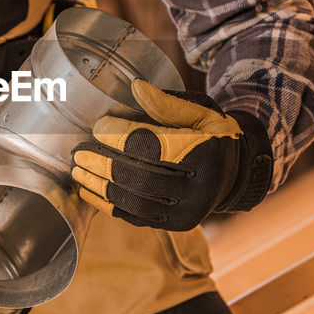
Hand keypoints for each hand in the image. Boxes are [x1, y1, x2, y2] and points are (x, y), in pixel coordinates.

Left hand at [71, 80, 272, 231]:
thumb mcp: (201, 111)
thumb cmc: (213, 134)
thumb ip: (168, 103)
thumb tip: (135, 87)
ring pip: (136, 202)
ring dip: (101, 186)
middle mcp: (199, 189)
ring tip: (78, 171)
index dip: (122, 136)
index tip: (98, 126)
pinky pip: (137, 218)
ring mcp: (188, 212)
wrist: (235, 172)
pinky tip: (90, 190)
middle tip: (79, 152)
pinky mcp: (177, 226)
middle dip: (105, 163)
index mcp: (207, 154)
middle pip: (141, 177)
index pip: (155, 146)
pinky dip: (109, 205)